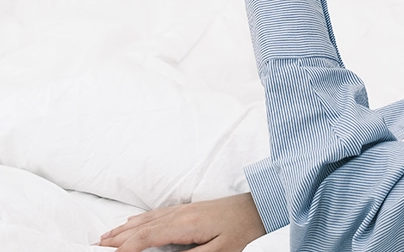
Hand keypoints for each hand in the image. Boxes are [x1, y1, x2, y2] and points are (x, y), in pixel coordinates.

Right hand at [98, 193, 265, 250]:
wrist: (259, 205)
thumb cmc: (242, 230)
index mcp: (184, 224)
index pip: (146, 238)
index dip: (124, 249)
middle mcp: (180, 213)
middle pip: (141, 227)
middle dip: (117, 238)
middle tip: (95, 246)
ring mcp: (183, 209)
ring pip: (146, 219)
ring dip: (124, 229)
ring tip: (105, 237)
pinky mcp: (189, 209)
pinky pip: (157, 214)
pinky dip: (139, 220)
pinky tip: (133, 222)